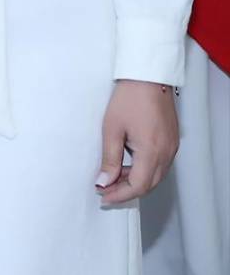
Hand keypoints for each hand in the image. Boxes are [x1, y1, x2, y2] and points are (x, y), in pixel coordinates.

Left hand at [96, 80, 178, 205]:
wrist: (148, 78)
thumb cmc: (129, 99)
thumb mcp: (111, 130)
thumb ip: (109, 158)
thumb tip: (104, 181)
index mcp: (152, 151)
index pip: (139, 186)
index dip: (120, 195)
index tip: (103, 196)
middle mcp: (167, 153)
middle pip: (149, 184)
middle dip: (127, 191)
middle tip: (105, 191)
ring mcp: (171, 147)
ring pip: (155, 176)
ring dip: (135, 181)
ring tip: (112, 179)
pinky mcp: (171, 141)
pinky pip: (160, 164)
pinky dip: (144, 170)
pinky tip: (127, 166)